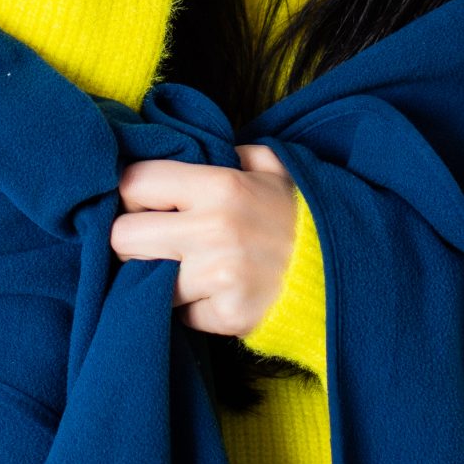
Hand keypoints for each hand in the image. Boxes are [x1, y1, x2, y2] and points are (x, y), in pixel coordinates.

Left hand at [109, 142, 299, 335]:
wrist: (341, 270)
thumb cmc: (298, 216)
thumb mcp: (270, 166)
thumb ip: (225, 152)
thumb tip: (184, 148)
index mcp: (220, 185)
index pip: (135, 182)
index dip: (130, 194)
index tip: (141, 204)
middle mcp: (214, 229)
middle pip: (122, 236)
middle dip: (130, 240)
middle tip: (152, 242)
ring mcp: (220, 277)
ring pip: (146, 280)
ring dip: (161, 279)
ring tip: (191, 270)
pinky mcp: (227, 315)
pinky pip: (180, 315)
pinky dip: (192, 309)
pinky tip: (215, 296)